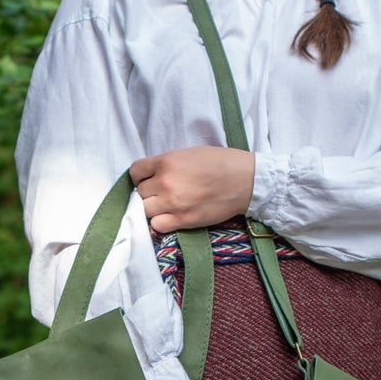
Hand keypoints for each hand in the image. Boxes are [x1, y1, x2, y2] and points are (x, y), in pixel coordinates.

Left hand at [130, 147, 255, 233]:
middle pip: (140, 193)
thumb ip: (167, 164)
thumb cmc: (221, 163)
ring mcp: (173, 203)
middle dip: (149, 193)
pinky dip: (160, 223)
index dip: (140, 177)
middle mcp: (166, 182)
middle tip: (163, 193)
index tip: (148, 179)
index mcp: (167, 161)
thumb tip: (151, 176)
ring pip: (145, 211)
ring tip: (167, 206)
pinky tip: (170, 217)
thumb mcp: (189, 153)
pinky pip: (157, 226)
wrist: (245, 181)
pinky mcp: (183, 220)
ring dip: (153, 209)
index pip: (135, 172)